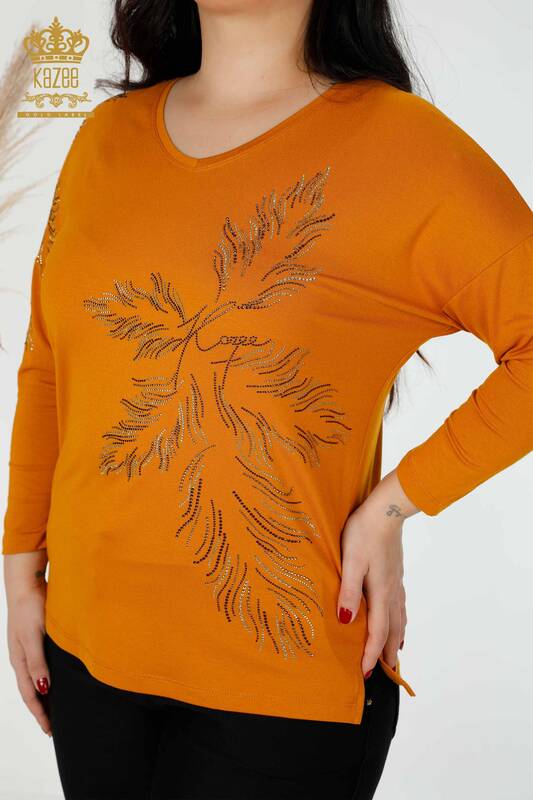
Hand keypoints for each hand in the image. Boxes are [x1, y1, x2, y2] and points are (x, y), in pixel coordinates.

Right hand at [5, 553, 51, 736]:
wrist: (27, 583)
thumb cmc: (29, 608)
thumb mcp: (33, 636)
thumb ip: (38, 663)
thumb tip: (42, 690)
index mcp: (19, 661)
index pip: (30, 695)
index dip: (40, 714)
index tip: (50, 731)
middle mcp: (23, 658)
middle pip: (32, 691)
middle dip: (42, 709)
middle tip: (54, 727)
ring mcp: (29, 648)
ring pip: (37, 679)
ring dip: (46, 695)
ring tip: (58, 708)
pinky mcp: (37, 639)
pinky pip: (43, 665)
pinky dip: (50, 677)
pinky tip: (59, 679)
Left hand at [337, 468, 418, 676]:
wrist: (386, 510)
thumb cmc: (364, 532)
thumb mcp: (351, 561)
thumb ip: (349, 591)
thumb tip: (348, 621)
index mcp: (380, 592)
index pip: (377, 631)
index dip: (370, 654)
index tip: (364, 674)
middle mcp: (391, 591)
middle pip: (392, 630)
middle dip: (387, 653)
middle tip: (386, 674)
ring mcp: (396, 582)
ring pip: (399, 618)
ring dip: (396, 638)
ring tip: (395, 654)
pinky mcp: (396, 572)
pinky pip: (400, 604)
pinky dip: (400, 619)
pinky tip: (399, 617)